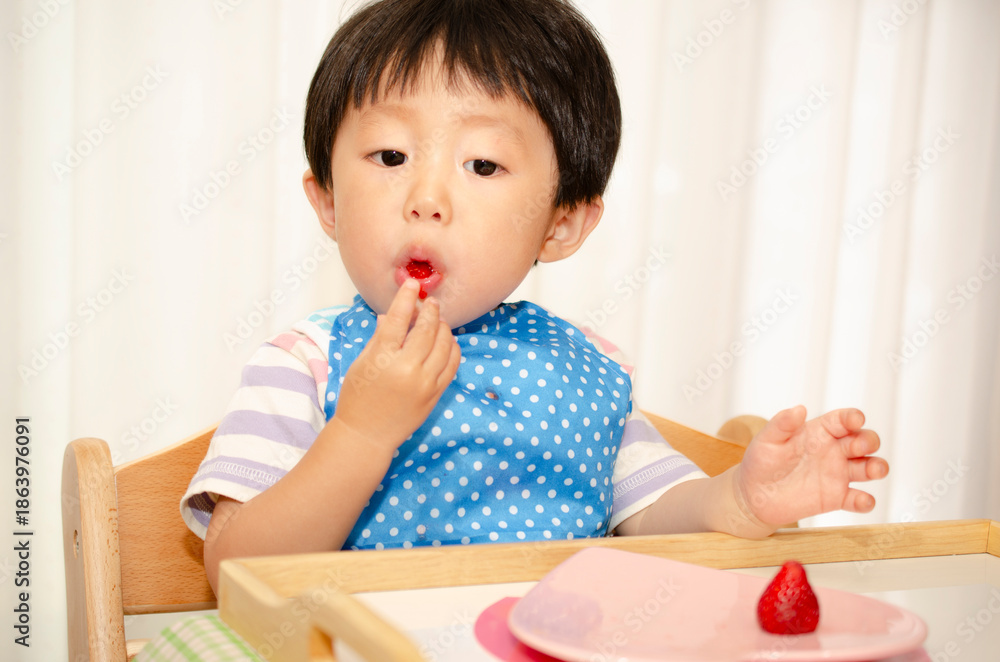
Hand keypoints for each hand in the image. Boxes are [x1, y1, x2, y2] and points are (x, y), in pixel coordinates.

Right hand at [333, 280, 461, 450]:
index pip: (400, 319)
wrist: (367, 434)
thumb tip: (392, 315)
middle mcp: (408, 369)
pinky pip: (452, 364)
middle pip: (427, 329)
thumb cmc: (358, 398)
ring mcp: (425, 382)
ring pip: (445, 344)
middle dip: (430, 311)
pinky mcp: (435, 393)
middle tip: (430, 302)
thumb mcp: (362, 363)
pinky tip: (447, 340)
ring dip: (443, 327)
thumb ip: (380, 337)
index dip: (407, 298)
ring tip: (438, 321)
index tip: (412, 284)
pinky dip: (452, 348)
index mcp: (384, 358)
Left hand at [734, 406, 888, 528]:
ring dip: (877, 467)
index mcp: (819, 432)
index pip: (842, 420)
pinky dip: (865, 501)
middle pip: (864, 441)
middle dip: (869, 441)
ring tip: (873, 470)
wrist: (754, 495)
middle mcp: (834, 451)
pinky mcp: (836, 498)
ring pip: (869, 467)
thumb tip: (799, 409)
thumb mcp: (767, 440)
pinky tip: (862, 500)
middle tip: (859, 447)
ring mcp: (837, 474)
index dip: (853, 417)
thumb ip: (782, 424)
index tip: (856, 420)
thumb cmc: (760, 462)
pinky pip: (858, 499)